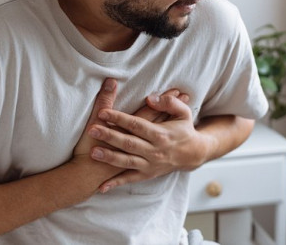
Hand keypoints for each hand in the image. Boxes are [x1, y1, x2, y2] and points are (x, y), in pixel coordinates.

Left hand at [88, 92, 209, 192]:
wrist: (193, 154)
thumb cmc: (185, 130)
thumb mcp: (183, 112)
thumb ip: (168, 103)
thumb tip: (150, 98)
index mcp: (161, 134)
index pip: (137, 125)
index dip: (120, 118)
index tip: (103, 112)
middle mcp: (155, 151)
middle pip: (129, 143)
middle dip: (109, 136)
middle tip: (92, 130)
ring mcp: (150, 164)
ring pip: (127, 162)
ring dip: (109, 157)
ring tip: (92, 153)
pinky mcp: (148, 174)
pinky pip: (130, 179)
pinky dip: (116, 183)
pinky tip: (101, 187)